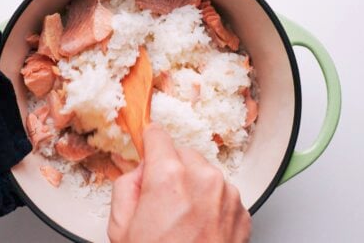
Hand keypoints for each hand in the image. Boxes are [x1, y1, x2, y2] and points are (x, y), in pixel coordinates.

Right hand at [108, 123, 250, 242]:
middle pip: (182, 152)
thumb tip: (140, 171)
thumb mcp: (121, 227)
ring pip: (204, 171)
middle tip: (161, 197)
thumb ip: (127, 185)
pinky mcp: (242, 210)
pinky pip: (222, 191)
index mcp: (169, 178)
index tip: (149, 143)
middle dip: (170, 167)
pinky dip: (210, 200)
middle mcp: (203, 179)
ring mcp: (227, 195)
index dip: (150, 141)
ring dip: (192, 183)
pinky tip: (199, 225)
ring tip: (183, 216)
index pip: (159, 135)